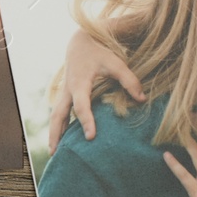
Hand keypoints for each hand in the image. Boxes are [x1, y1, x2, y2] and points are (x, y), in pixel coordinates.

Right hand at [48, 29, 142, 151]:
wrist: (80, 43)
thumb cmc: (100, 53)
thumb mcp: (116, 63)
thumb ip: (129, 80)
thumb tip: (142, 99)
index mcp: (79, 83)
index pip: (81, 106)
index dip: (86, 121)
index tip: (91, 137)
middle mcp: (68, 90)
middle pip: (58, 115)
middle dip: (56, 133)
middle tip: (56, 153)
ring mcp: (64, 93)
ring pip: (55, 116)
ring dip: (53, 133)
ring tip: (54, 152)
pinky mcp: (65, 95)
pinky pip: (59, 113)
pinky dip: (58, 126)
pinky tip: (61, 141)